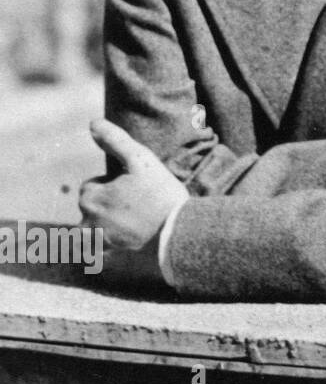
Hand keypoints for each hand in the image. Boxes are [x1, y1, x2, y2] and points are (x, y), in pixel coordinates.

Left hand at [79, 120, 186, 253]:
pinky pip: (94, 256)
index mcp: (91, 197)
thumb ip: (116, 141)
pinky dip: (102, 251)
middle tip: (136, 205)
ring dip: (103, 225)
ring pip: (91, 229)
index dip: (110, 185)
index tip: (133, 189)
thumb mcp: (142, 161)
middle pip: (90, 208)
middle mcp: (87, 222)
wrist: (180, 234)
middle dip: (106, 204)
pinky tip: (123, 244)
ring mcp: (96, 244)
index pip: (90, 187)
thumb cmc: (161, 195)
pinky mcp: (107, 260)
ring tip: (133, 223)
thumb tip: (93, 123)